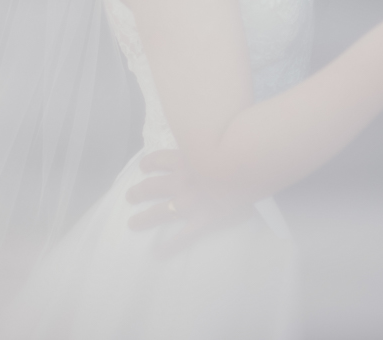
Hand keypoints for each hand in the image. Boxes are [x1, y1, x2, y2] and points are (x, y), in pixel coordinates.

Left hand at [126, 149, 253, 256]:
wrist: (252, 167)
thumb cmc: (240, 149)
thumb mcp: (219, 137)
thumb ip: (206, 140)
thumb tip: (203, 129)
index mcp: (185, 160)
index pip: (160, 160)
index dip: (149, 163)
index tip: (143, 167)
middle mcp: (182, 181)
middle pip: (153, 187)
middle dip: (139, 192)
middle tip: (130, 196)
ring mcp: (191, 203)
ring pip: (159, 212)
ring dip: (144, 218)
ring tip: (133, 223)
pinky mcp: (203, 221)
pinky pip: (182, 237)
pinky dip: (168, 247)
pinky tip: (157, 253)